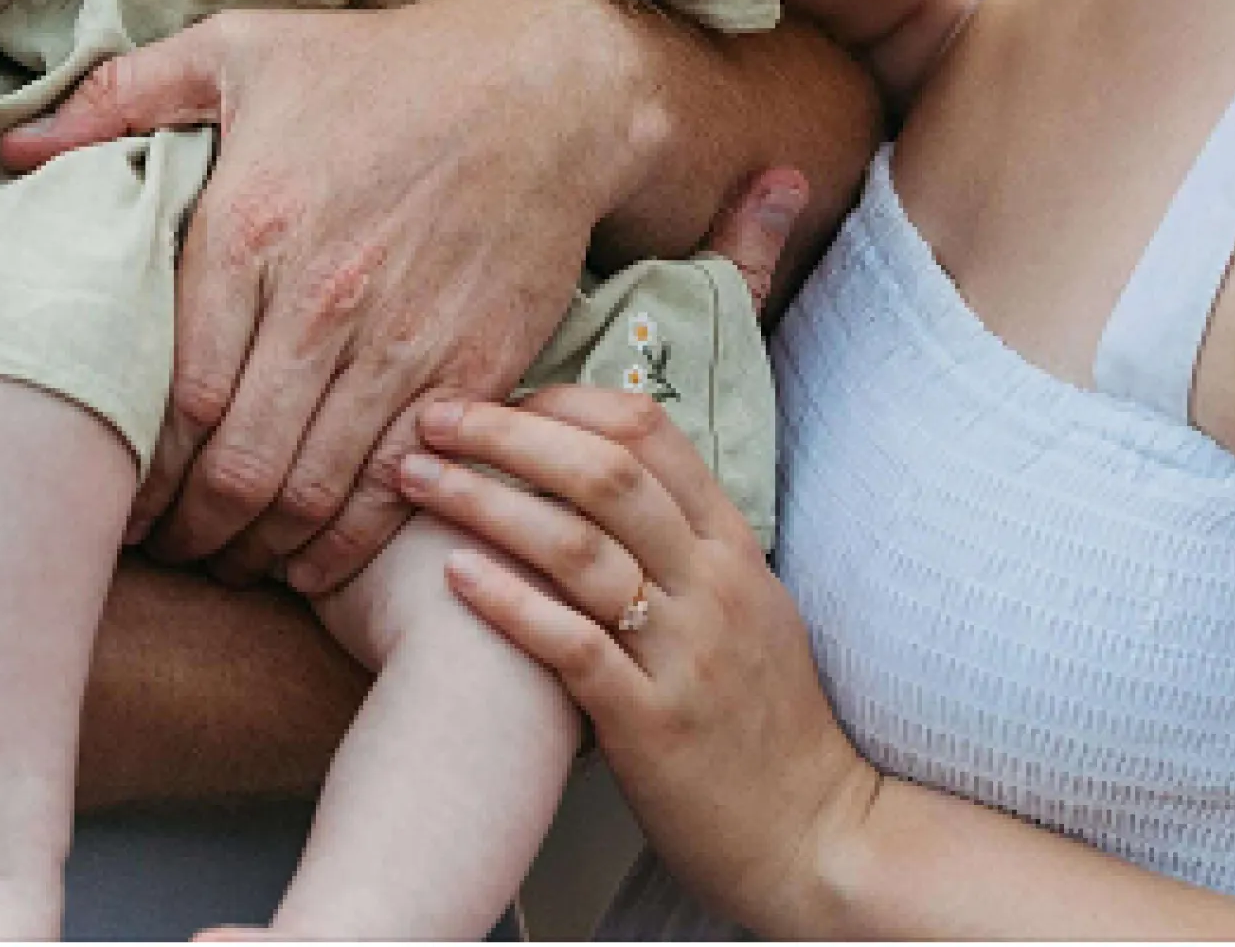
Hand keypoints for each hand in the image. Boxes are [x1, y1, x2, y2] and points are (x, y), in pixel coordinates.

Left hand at [0, 0, 669, 596]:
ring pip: (311, 496)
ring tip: (226, 562)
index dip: (136, 472)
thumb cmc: (377, 66)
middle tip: (164, 553)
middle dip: (190, 532)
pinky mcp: (472, 373)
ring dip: (259, 552)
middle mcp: (323, 298)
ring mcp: (403, 344)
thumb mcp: (241, 49)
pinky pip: (395, 492)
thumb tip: (15, 144)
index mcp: (252, 225)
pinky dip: (346, 548)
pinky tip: (312, 559)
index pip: (176, 396)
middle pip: (238, 468)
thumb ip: (121, 97)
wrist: (540, 84)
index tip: (110, 503)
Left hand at [397, 385, 877, 936]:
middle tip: (435, 418)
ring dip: (485, 503)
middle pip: (603, 473)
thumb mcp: (749, 605)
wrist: (815, 834)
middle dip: (508, 433)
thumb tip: (607, 478)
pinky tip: (453, 576)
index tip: (501, 399)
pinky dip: (509, 604)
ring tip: (418, 480)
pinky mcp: (652, 725)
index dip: (565, 403)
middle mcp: (710, 584)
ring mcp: (683, 654)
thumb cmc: (765, 719)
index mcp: (731, 545)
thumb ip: (687, 542)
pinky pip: (572, 647)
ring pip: (577, 548)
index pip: (648, 432)